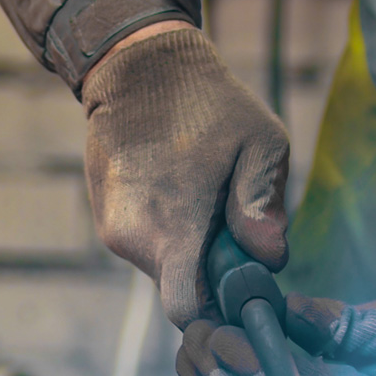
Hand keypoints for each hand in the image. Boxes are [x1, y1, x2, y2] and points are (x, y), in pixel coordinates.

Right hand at [82, 25, 289, 326]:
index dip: (220, 311)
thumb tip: (270, 259)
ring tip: (207, 198)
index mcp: (171, 228)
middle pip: (180, 290)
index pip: (187, 311)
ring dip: (190, 248)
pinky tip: (181, 190)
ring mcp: (113, 229)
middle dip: (211, 273)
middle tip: (234, 228)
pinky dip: (169, 232)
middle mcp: (132, 239)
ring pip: (164, 267)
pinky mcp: (106, 217)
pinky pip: (147, 244)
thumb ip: (264, 204)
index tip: (245, 288)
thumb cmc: (207, 100)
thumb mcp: (260, 141)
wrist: (136, 64)